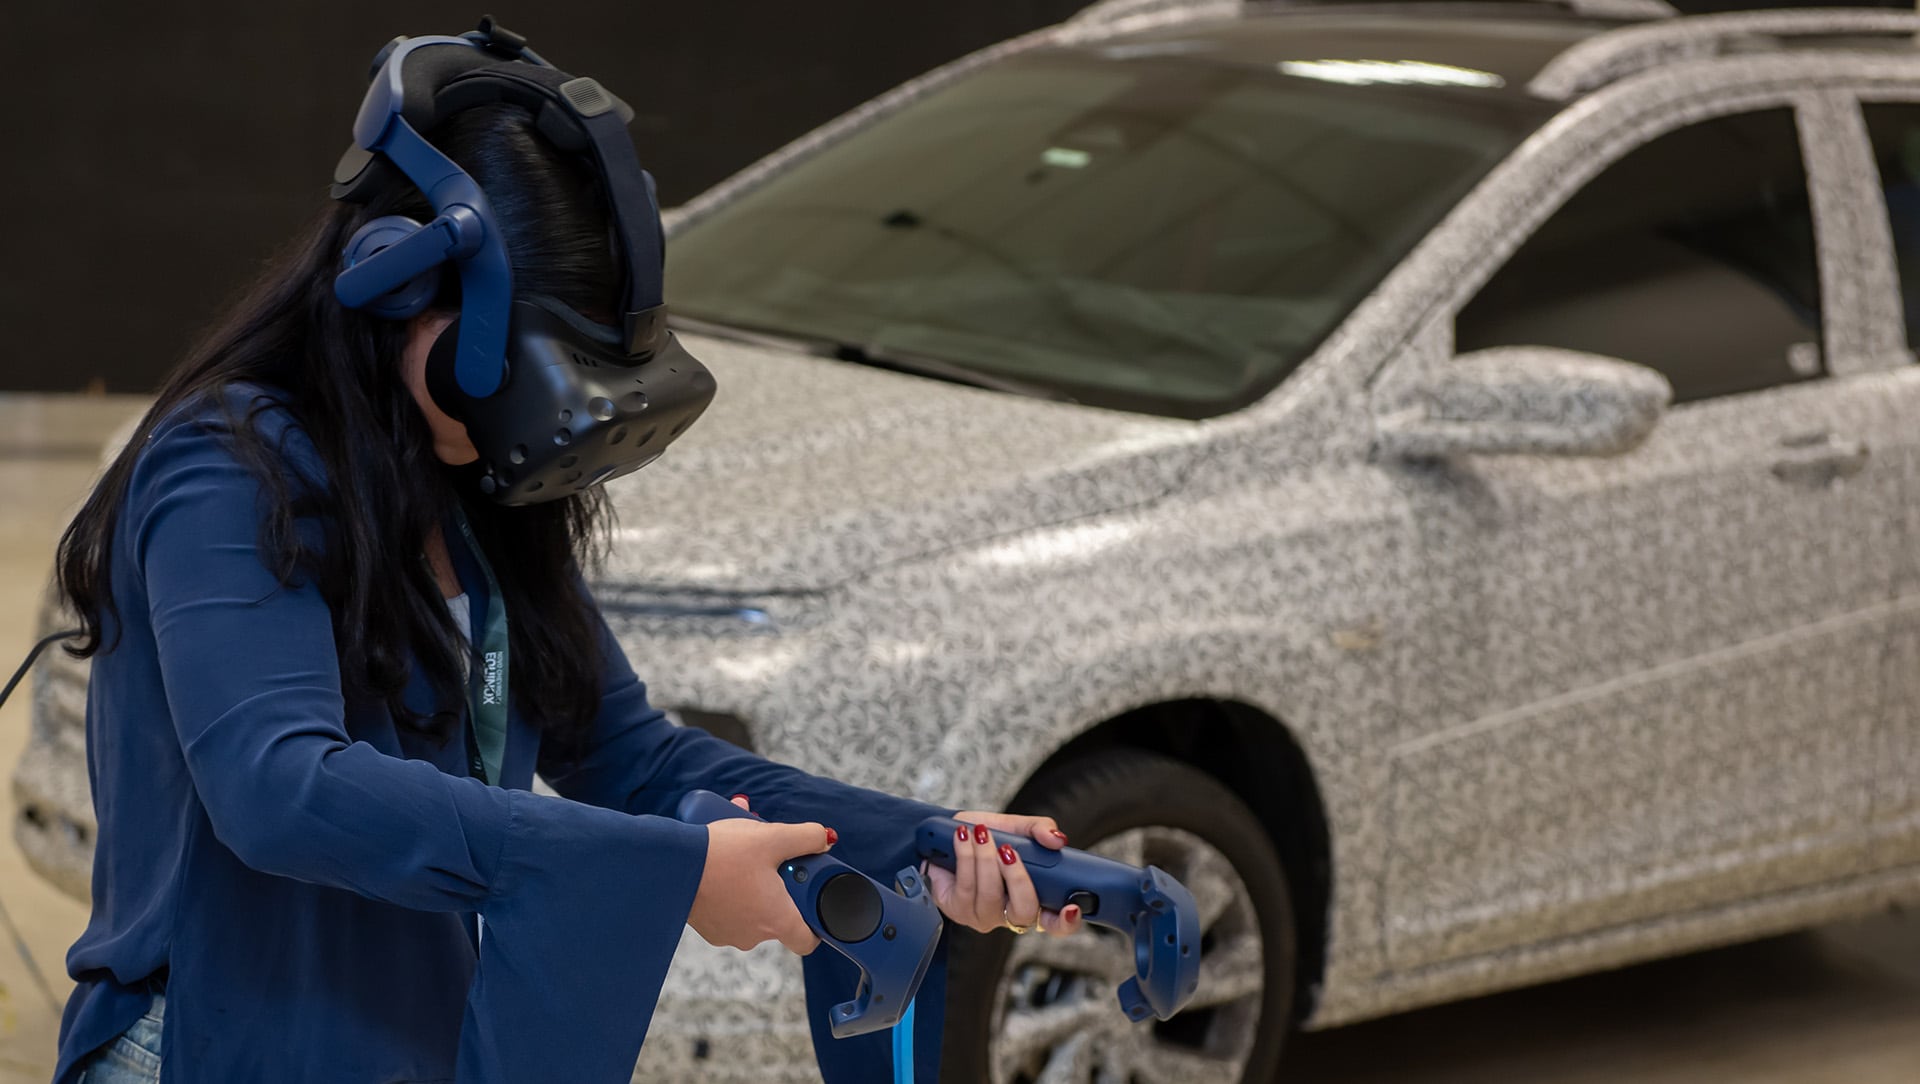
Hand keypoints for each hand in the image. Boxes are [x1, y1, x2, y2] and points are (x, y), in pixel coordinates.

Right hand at [687, 795, 833, 954]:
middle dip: (781, 883)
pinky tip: (724, 862)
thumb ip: (805, 837)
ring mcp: (729, 933)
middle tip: (773, 856)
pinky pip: (730, 907)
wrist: (672, 865)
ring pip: (753, 906)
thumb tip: (823, 840)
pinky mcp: (708, 926)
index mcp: (777, 920)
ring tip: (745, 850)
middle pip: (780, 913)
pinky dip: (732, 887)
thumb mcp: (771, 837)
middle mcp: (754, 934)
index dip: (815, 921)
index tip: (811, 899)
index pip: (807, 940)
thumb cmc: (723, 855)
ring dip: (755, 881)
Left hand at [926, 810, 1084, 937]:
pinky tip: (963, 838)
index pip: (1055, 922)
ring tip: (981, 834)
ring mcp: (984, 916)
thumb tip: (1056, 840)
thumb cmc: (988, 839)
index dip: (1066, 921)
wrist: (947, 837)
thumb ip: (1040, 829)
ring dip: (985, 860)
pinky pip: (965, 887)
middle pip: (1024, 911)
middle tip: (1008, 850)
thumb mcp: (1017, 828)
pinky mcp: (957, 910)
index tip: (1071, 907)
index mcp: (1033, 899)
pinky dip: (965, 856)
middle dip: (1016, 878)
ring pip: (990, 896)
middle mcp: (1010, 915)